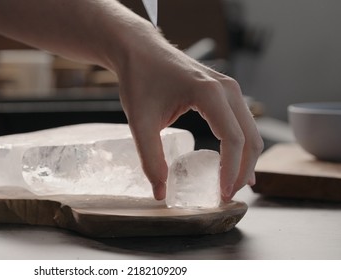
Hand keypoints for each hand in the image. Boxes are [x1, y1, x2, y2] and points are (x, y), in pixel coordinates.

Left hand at [116, 39, 263, 200]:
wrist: (139, 50)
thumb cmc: (140, 79)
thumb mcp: (140, 122)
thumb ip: (150, 158)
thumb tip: (161, 192)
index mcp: (209, 93)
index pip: (233, 140)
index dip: (230, 171)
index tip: (222, 195)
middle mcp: (227, 88)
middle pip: (250, 137)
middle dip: (243, 170)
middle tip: (228, 196)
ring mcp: (229, 87)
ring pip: (250, 130)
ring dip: (246, 159)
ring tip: (232, 185)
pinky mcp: (224, 90)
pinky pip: (242, 122)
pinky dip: (242, 145)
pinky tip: (236, 163)